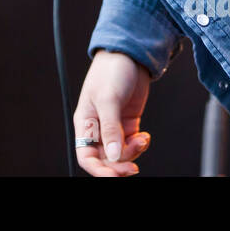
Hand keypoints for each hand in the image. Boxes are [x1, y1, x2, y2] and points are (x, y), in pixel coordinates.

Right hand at [74, 50, 152, 176]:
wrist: (130, 55)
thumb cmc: (111, 71)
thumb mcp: (108, 99)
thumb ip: (110, 128)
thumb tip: (113, 155)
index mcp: (85, 123)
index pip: (86, 157)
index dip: (99, 171)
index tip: (114, 175)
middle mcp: (98, 128)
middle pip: (105, 160)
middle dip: (118, 166)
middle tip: (132, 168)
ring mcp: (114, 126)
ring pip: (120, 154)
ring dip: (132, 153)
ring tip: (141, 140)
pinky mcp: (128, 123)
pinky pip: (131, 144)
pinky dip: (139, 145)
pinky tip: (144, 136)